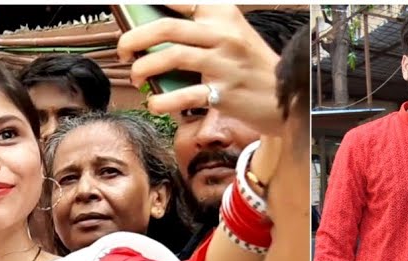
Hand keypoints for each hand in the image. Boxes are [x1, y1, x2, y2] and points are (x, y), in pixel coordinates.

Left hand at [117, 4, 285, 136]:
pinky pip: (183, 95)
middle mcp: (222, 35)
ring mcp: (223, 64)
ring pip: (171, 57)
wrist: (285, 96)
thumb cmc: (250, 65)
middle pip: (166, 27)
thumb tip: (154, 30)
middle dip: (134, 38)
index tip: (130, 6)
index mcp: (222, 14)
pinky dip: (162, 101)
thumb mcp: (231, 33)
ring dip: (143, 68)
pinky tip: (155, 103)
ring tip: (137, 76)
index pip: (180, 1)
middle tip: (123, 50)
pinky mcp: (223, 94)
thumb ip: (199, 27)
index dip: (150, 2)